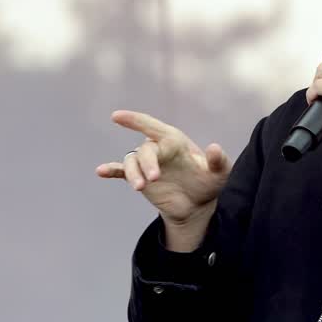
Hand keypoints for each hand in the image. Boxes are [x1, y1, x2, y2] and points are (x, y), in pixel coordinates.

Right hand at [96, 109, 231, 224]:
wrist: (197, 205)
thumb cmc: (209, 182)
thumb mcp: (220, 173)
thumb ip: (218, 160)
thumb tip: (214, 148)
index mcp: (174, 141)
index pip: (152, 126)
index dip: (134, 120)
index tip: (116, 116)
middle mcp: (157, 149)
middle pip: (144, 151)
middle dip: (147, 163)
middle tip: (154, 179)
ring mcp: (147, 164)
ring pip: (131, 162)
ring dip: (133, 173)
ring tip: (140, 187)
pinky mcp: (140, 178)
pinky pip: (121, 171)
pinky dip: (111, 170)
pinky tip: (101, 171)